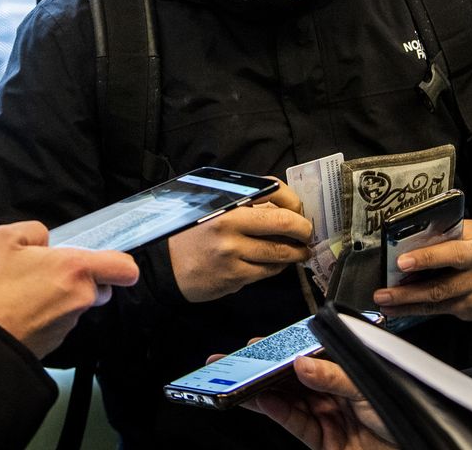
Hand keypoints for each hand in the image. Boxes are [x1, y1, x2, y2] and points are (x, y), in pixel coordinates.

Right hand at [0, 221, 138, 357]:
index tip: (108, 262)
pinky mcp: (54, 344)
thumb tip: (44, 243)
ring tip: (22, 292)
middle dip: (78, 279)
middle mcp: (79, 299)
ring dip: (58, 297)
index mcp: (74, 270)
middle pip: (97, 287)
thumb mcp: (3, 238)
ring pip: (75, 305)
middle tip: (46, 272)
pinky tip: (18, 310)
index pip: (124, 268)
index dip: (119, 264)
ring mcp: (67, 325)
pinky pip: (57, 322)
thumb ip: (34, 231)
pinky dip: (44, 315)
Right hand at [168, 178, 313, 302]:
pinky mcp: (234, 277)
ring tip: (300, 252)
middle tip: (307, 233)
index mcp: (227, 203)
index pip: (274, 193)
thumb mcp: (213, 207)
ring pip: (280, 252)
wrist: (164, 265)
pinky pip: (267, 272)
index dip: (295, 203)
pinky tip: (277, 264)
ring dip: (296, 253)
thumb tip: (282, 204)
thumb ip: (244, 203)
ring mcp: (233, 254)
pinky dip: (277, 267)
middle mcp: (230, 226)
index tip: (299, 210)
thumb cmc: (192, 234)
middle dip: (304, 230)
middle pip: (285, 223)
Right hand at [245, 356, 396, 449]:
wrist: (418, 449)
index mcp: (344, 370)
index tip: (260, 343)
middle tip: (238, 363)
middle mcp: (332, 390)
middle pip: (291, 378)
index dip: (283, 349)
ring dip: (264, 392)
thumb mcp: (368, 387)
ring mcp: (326, 415)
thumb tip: (302, 364)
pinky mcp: (323, 440)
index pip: (308, 355)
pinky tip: (265, 402)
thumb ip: (334, 377)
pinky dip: (279, 413)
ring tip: (244, 382)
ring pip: (288, 400)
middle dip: (264, 371)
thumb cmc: (403, 412)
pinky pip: (296, 424)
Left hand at [372, 218, 471, 321]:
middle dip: (411, 289)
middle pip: (443, 282)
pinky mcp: (470, 308)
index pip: (451, 251)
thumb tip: (405, 238)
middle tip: (386, 290)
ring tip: (383, 299)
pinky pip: (438, 309)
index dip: (427, 258)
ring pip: (437, 299)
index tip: (402, 261)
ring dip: (406, 301)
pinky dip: (414, 309)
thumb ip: (443, 234)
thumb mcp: (466, 234)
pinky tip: (397, 308)